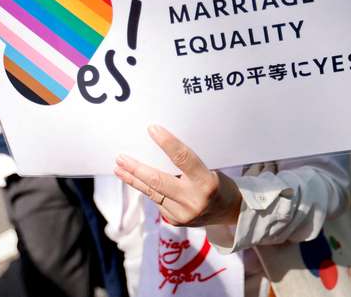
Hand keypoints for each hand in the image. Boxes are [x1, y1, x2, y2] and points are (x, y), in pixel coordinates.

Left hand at [115, 125, 242, 226]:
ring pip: (152, 192)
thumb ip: (187, 164)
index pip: (183, 159)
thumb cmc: (219, 183)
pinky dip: (147, 189)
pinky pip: (156, 200)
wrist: (231, 212)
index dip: (167, 142)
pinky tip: (136, 180)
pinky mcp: (175, 221)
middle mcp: (193, 200)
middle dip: (136, 168)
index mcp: (206, 182)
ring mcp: (183, 214)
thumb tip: (159, 148)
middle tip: (121, 157)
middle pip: (157, 181)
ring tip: (119, 168)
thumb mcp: (210, 169)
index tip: (152, 129)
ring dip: (134, 179)